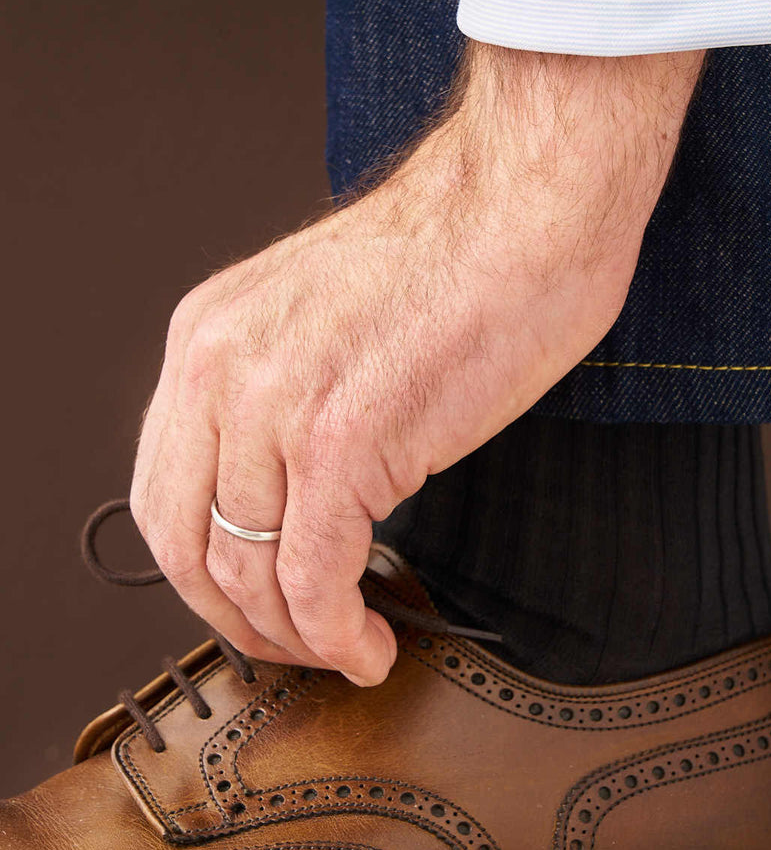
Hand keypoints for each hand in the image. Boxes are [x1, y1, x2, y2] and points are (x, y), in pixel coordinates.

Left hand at [130, 42, 703, 682]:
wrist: (527, 201)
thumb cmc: (461, 250)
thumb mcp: (322, 314)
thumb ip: (283, 389)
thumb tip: (291, 492)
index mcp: (209, 335)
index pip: (164, 492)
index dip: (203, 571)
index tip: (254, 601)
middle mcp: (223, 369)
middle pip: (185, 545)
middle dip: (238, 619)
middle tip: (292, 645)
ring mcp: (278, 406)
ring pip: (251, 573)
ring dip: (297, 637)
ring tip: (347, 648)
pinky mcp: (345, 442)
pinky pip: (316, 578)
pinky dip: (337, 634)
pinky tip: (370, 644)